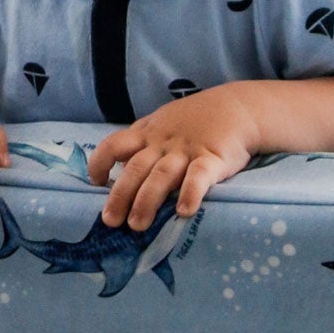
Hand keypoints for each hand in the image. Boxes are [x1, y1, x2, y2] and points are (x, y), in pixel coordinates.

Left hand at [87, 87, 258, 228]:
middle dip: (121, 195)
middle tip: (111, 221)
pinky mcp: (213, 159)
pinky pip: (200, 176)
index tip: (96, 181)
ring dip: (148, 201)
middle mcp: (163, 143)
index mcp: (147, 134)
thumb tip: (114, 166)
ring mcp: (187, 151)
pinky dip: (191, 193)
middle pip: (136, 168)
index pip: (115, 143)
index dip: (101, 161)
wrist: (238, 107)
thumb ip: (139, 143)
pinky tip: (184, 212)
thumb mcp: (161, 124)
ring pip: (162, 175)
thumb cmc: (194, 120)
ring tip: (138, 225)